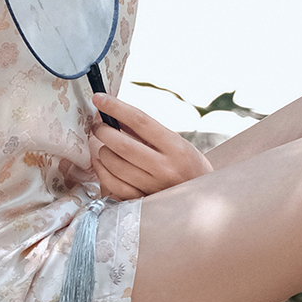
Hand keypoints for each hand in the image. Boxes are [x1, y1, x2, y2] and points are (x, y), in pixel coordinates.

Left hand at [89, 92, 214, 200]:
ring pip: (114, 164)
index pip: (140, 121)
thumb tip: (114, 114)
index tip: (99, 98)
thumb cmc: (186, 166)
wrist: (203, 201)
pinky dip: (101, 170)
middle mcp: (166, 169)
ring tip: (104, 145)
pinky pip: (112, 184)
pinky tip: (101, 162)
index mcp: (176, 148)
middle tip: (97, 125)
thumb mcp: (175, 143)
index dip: (116, 108)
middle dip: (103, 130)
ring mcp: (153, 188)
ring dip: (102, 150)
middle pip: (123, 144)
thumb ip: (146, 131)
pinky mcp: (142, 202)